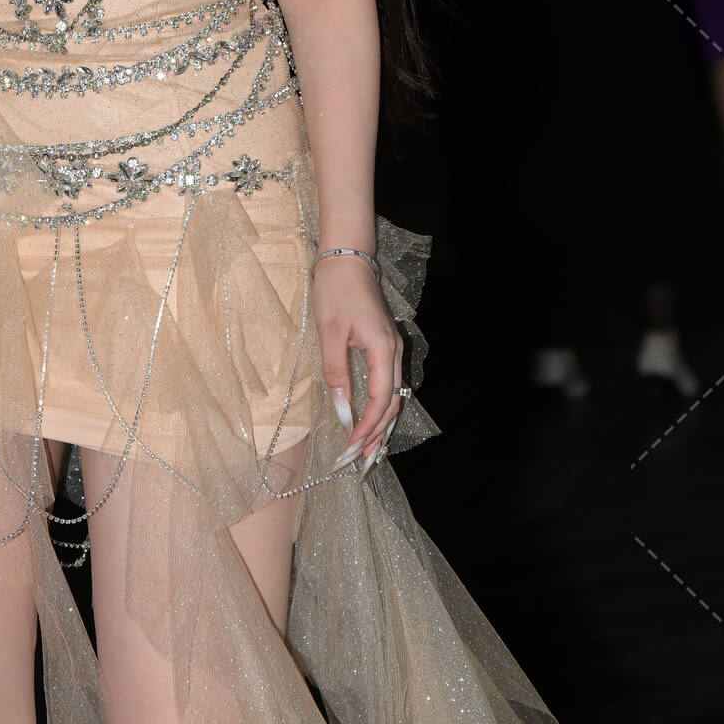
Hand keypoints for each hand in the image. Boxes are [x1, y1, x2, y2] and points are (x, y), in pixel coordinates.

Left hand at [315, 253, 403, 470]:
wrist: (346, 260)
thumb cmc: (335, 292)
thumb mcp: (329, 334)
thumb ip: (336, 375)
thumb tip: (341, 412)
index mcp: (383, 350)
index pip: (381, 401)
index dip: (367, 428)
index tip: (351, 449)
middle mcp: (394, 353)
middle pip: (392, 404)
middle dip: (378, 435)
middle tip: (361, 463)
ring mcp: (392, 350)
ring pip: (393, 397)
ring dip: (382, 425)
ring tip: (369, 452)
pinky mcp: (384, 347)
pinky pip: (389, 386)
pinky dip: (382, 409)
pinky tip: (372, 422)